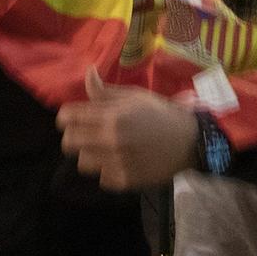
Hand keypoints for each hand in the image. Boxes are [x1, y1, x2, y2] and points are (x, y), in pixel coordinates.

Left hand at [57, 68, 203, 190]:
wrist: (189, 141)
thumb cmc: (160, 114)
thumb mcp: (134, 96)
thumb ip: (106, 91)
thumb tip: (88, 74)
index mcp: (112, 116)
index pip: (67, 117)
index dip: (67, 116)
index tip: (75, 117)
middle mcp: (111, 140)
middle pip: (68, 142)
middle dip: (74, 136)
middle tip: (87, 133)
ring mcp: (117, 163)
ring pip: (82, 162)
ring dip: (90, 154)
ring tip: (106, 149)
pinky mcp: (124, 181)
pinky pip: (101, 177)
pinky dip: (108, 170)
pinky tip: (121, 161)